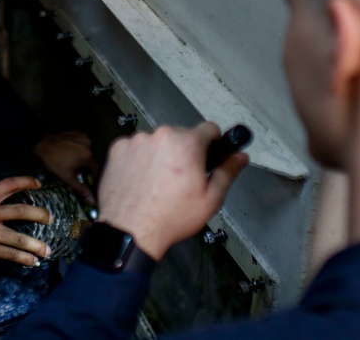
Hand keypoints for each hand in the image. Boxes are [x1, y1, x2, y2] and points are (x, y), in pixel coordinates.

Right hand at [0, 176, 52, 265]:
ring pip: (18, 238)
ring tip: (48, 250)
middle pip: (22, 211)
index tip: (39, 184)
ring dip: (36, 245)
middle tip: (51, 218)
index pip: (10, 184)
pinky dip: (22, 259)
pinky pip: (8, 254)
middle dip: (40, 215)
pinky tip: (32, 262)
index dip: (27, 182)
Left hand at [32, 131, 98, 204]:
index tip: (91, 183)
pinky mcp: (80, 133)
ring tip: (74, 161)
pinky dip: (81, 149)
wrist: (43, 144)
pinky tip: (72, 152)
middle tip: (78, 172)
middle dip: (87, 168)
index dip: (94, 179)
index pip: (97, 171)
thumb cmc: (54, 162)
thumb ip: (81, 189)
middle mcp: (90, 145)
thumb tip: (92, 200)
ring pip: (88, 152)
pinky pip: (84, 143)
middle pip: (92, 161)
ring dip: (84, 158)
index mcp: (88, 156)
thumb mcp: (68, 177)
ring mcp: (85, 137)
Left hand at [97, 123, 247, 260]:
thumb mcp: (210, 200)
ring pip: (158, 141)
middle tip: (181, 178)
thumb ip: (227, 172)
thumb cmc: (169, 218)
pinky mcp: (118, 148)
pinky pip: (136, 147)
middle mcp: (161, 136)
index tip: (208, 154)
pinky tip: (142, 179)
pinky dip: (139, 159)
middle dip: (184, 152)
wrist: (130, 232)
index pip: (209, 128)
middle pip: (181, 135)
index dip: (212, 142)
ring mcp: (137, 140)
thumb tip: (240, 157)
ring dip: (161, 154)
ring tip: (159, 182)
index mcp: (187, 144)